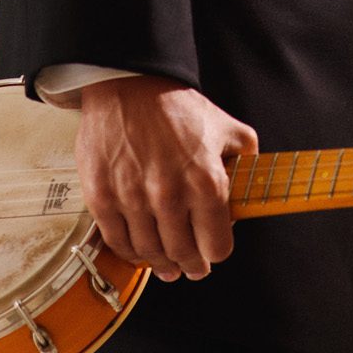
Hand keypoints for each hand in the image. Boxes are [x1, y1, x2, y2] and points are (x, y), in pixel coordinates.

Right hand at [75, 75, 257, 283]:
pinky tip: (139, 252)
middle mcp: (170, 195)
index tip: (213, 251)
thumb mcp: (227, 127)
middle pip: (184, 255)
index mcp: (205, 182)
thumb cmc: (176, 106)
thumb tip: (250, 187)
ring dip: (160, 264)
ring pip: (150, 254)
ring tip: (165, 265)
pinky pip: (117, 242)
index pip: (217, 246)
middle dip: (191, 265)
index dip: (217, 251)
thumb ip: (246, 160)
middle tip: (191, 267)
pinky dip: (130, 253)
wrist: (129, 85)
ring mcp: (133, 199)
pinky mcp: (102, 197)